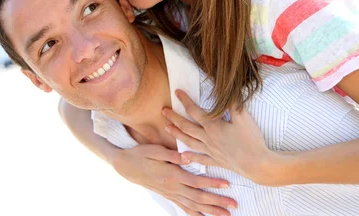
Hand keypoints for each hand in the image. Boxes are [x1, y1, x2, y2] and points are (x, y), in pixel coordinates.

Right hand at [112, 144, 237, 215]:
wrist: (125, 166)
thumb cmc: (140, 154)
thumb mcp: (154, 150)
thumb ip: (172, 156)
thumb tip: (187, 158)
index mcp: (172, 174)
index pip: (197, 181)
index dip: (212, 184)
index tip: (227, 184)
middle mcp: (173, 187)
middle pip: (199, 197)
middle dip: (217, 202)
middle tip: (234, 205)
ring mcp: (170, 193)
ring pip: (193, 206)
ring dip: (210, 211)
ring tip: (226, 214)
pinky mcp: (168, 196)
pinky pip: (183, 208)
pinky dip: (195, 214)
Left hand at [163, 90, 278, 185]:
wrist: (257, 164)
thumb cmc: (251, 140)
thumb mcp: (243, 117)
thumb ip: (232, 103)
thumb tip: (226, 89)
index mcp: (212, 126)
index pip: (194, 110)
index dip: (185, 100)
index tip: (176, 92)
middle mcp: (207, 138)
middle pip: (186, 126)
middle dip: (174, 117)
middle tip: (163, 111)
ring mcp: (210, 151)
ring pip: (189, 141)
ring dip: (177, 134)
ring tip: (167, 129)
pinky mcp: (216, 161)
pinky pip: (200, 158)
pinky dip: (190, 157)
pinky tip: (183, 156)